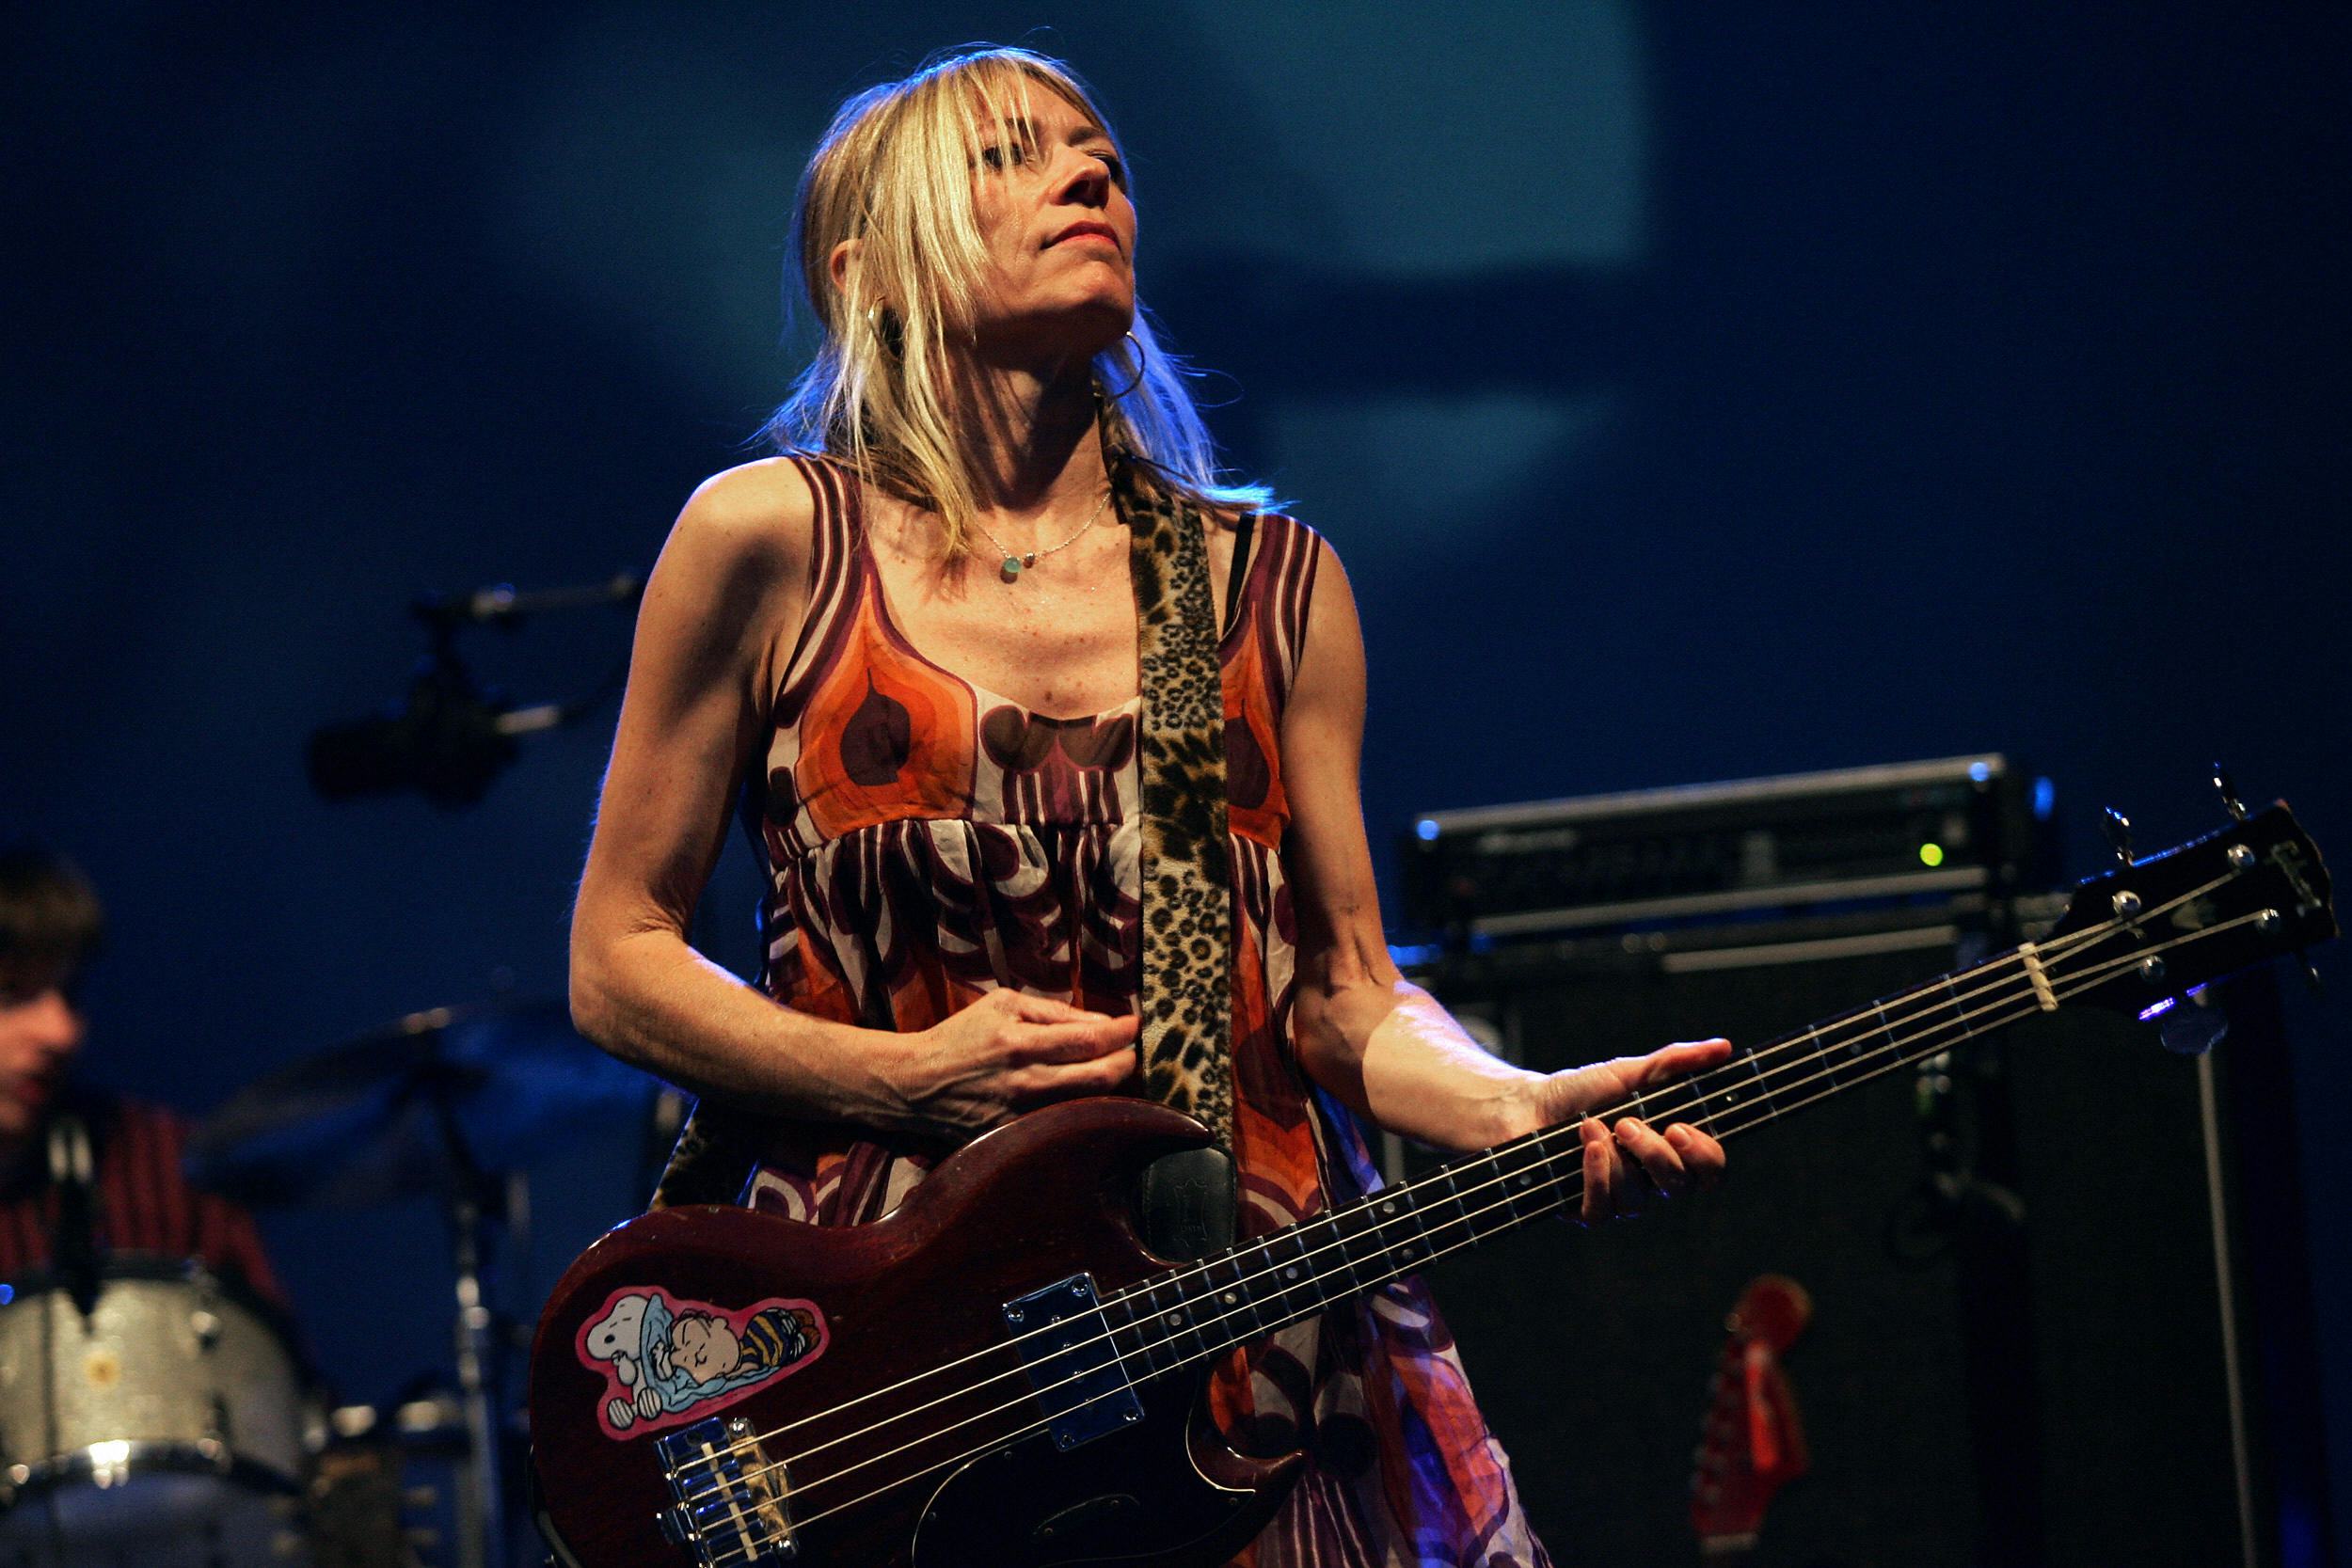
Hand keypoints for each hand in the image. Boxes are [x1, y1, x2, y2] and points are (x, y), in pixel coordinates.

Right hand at [883, 988, 1138, 1134]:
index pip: (1089, 1040)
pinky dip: (1082, 1107)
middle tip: (1128, 1050)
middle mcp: (1024, 1082)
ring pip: (1087, 1104)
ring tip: (1109, 1068)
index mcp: (1019, 1043)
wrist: (915, 1084)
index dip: (1121, 1033)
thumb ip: (1053, 1011)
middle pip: (1099, 1078)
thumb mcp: (1002, 1005)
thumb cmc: (961, 1036)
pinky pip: (1064, 1124)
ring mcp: (1020, 1115)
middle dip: (1125, 1061)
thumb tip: (1102, 1022)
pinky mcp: (1014, 1137)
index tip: (1133, 1025)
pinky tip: (1082, 1094)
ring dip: (1108, 1085)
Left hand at [1512, 1038, 1731, 1224]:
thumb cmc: (1579, 1092)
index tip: (1680, 1128)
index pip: (1709, 1171)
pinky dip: (1596, 1176)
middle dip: (1656, 1155)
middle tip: (1627, 1123)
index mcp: (1668, 1151)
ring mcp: (1617, 1198)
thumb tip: (1723, 1047)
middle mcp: (1648, 1180)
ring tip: (1591, 1126)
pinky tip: (1587, 1147)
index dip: (1706, 1157)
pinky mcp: (1583, 1210)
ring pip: (1638, 1200)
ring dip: (1616, 1160)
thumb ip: (1674, 1063)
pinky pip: (1602, 1211)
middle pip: (1679, 1187)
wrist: (1524, 1106)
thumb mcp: (1628, 1072)